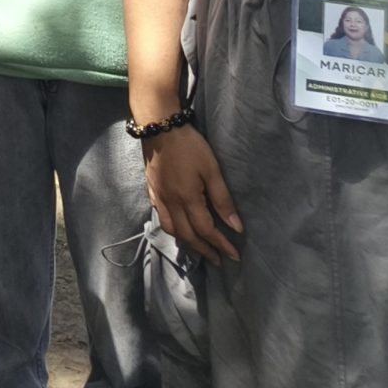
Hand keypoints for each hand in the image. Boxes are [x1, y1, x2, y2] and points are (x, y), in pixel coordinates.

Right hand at [144, 123, 243, 263]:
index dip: (221, 245)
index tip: (234, 256)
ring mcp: (158, 198)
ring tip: (199, 247)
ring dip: (187, 243)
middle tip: (219, 260)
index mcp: (187, 199)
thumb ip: (223, 199)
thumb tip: (235, 226)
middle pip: (187, 235)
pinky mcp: (152, 190)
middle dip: (205, 250)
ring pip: (171, 230)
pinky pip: (160, 217)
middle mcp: (170, 204)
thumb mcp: (212, 169)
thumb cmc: (190, 146)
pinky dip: (171, 228)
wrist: (159, 127)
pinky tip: (178, 227)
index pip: (206, 230)